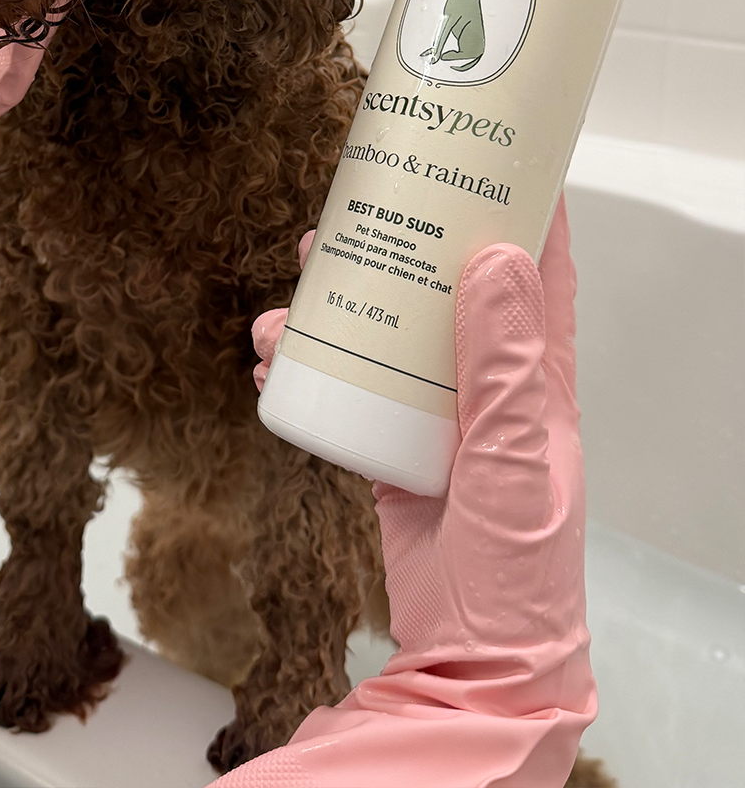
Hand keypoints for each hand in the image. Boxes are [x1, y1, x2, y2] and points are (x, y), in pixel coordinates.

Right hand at [225, 202, 595, 786]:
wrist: (472, 659)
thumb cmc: (516, 566)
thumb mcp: (515, 456)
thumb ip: (505, 364)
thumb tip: (495, 256)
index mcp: (536, 377)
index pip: (539, 271)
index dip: (519, 207)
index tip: (483, 151)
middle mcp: (487, 385)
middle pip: (441, 288)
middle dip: (396, 241)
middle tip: (345, 208)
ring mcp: (436, 415)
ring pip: (383, 330)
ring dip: (335, 301)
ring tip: (290, 287)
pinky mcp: (391, 446)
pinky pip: (347, 385)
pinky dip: (307, 364)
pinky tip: (272, 357)